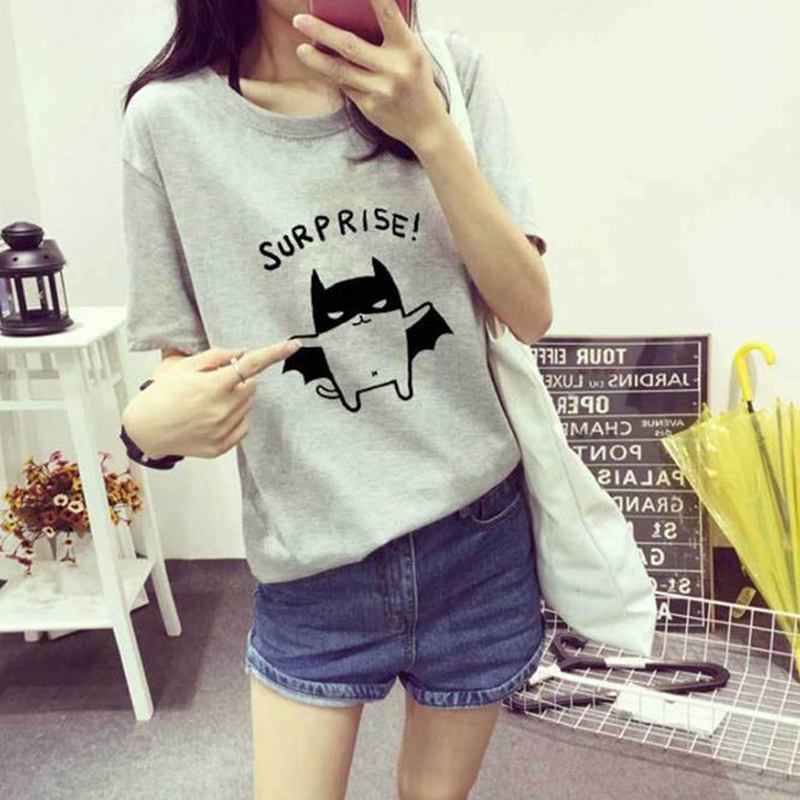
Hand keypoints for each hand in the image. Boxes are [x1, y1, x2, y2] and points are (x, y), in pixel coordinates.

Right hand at [121, 341, 300, 458]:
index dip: (274, 353)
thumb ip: (215, 357)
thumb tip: (240, 354)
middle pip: (251, 386)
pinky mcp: (221, 446)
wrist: (145, 430)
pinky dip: (233, 419)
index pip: (252, 365)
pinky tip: (210, 417)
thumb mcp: (184, 367)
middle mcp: (223, 409)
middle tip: (214, 384)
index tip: (293, 345)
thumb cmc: (162, 395)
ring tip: (207, 402)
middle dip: (239, 381)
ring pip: (247, 406)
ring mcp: (223, 430)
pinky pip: (242, 426)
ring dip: (235, 400)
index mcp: (214, 385)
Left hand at [292, 0, 448, 152]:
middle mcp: (394, 69)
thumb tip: (353, 18)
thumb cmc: (416, 82)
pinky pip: (344, 86)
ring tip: (301, 49)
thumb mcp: (413, 55)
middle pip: (350, 46)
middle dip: (321, 32)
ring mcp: (380, 90)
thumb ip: (391, 38)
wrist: (426, 127)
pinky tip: (319, 65)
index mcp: (409, 49)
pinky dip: (331, 74)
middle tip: (299, 20)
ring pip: (340, 70)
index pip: (388, 15)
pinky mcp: (370, 107)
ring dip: (317, 59)